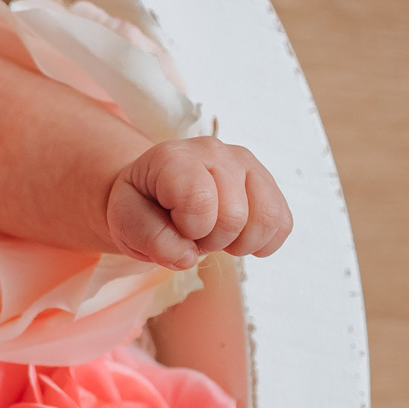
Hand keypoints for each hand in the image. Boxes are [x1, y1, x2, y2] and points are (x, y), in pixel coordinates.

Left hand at [107, 137, 292, 268]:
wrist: (155, 193)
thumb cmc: (140, 205)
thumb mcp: (126, 222)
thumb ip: (149, 239)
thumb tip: (187, 257)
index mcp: (174, 157)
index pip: (199, 201)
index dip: (189, 230)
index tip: (174, 227)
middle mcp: (215, 151)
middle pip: (234, 217)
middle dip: (210, 241)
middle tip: (191, 233)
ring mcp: (246, 163)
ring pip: (266, 219)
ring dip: (239, 244)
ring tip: (214, 235)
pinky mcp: (267, 182)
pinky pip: (282, 223)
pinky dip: (262, 243)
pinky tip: (237, 239)